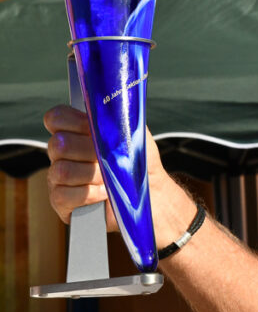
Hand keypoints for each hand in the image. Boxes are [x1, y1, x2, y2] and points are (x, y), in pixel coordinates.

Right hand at [45, 104, 171, 233]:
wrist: (148, 192)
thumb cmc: (138, 161)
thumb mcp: (132, 134)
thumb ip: (116, 117)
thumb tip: (106, 109)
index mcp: (75, 133)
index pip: (56, 118)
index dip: (71, 121)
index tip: (92, 127)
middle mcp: (62, 154)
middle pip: (58, 144)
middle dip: (88, 151)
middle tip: (107, 158)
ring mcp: (58, 178)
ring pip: (62, 171)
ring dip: (92, 174)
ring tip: (109, 177)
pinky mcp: (61, 202)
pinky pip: (63, 195)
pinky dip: (90, 194)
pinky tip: (104, 192)